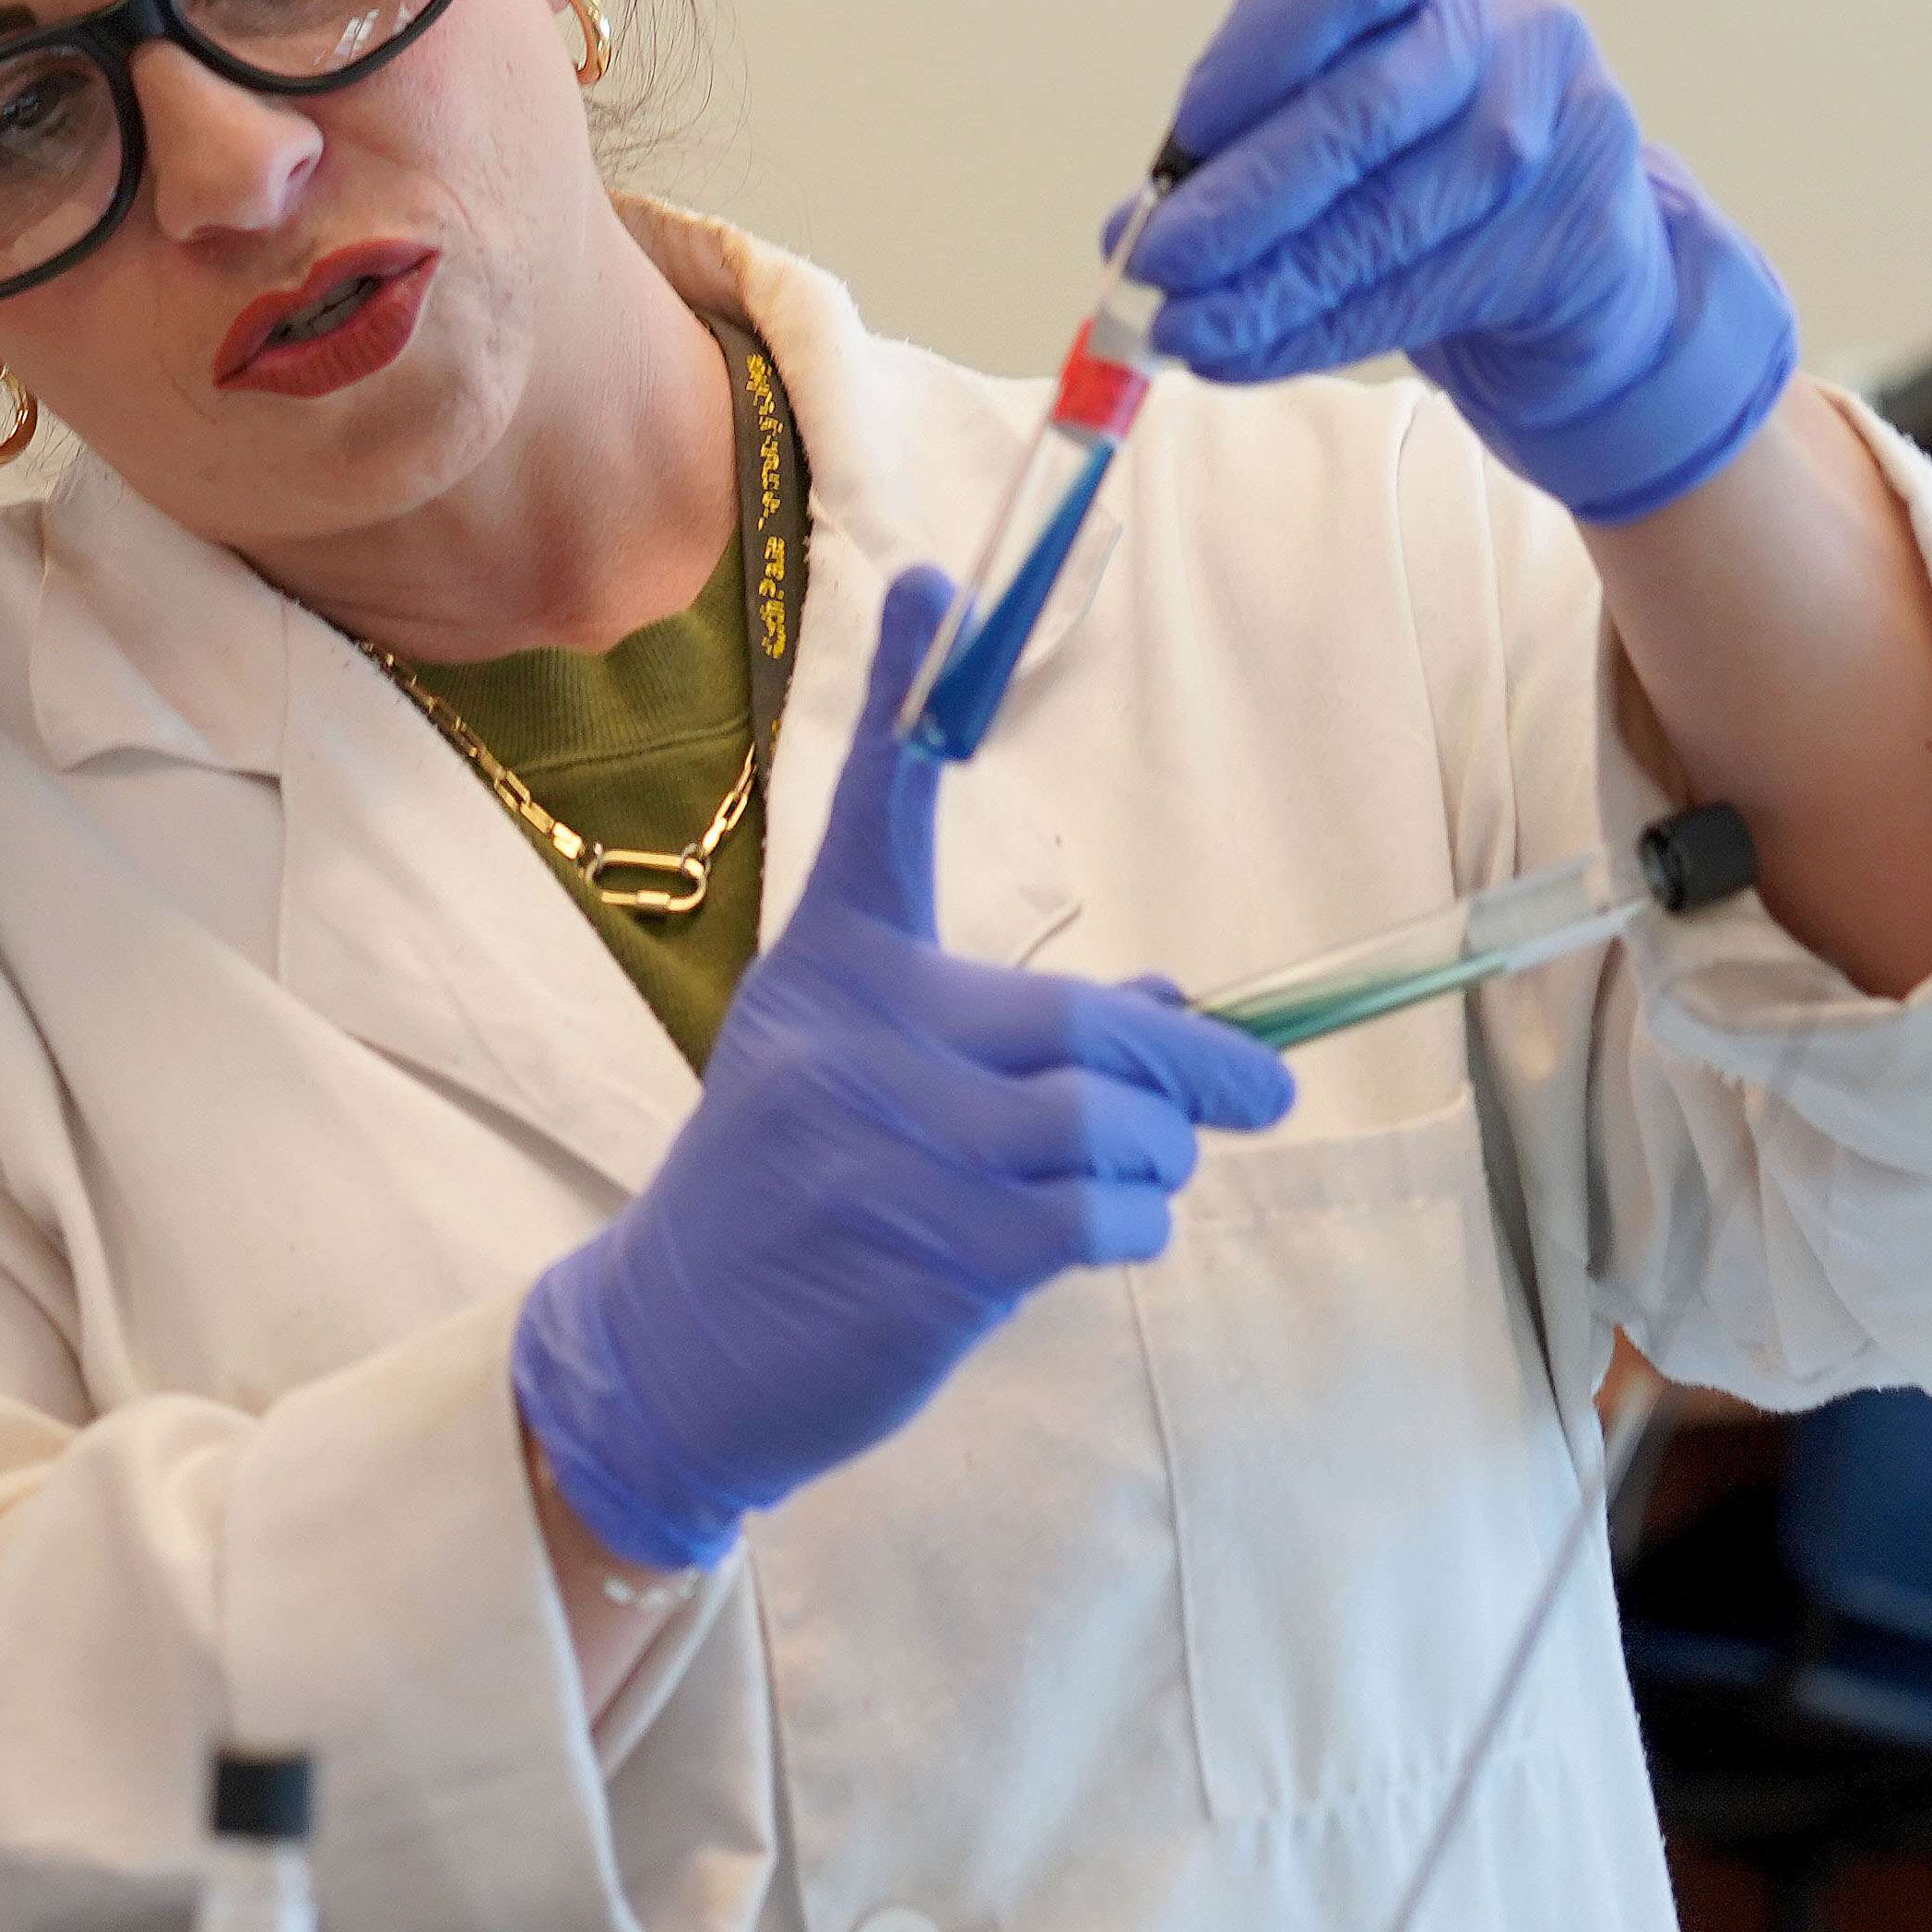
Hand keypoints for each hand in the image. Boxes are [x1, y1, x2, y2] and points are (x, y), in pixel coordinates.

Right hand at [510, 570, 1297, 1567]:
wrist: (675, 1349)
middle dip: (1203, 1071)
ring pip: (1119, 1123)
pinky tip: (1093, 1242)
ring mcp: (894, 1137)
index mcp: (833, 970)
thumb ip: (1008, 1039)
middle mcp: (862, 1033)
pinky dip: (1132, 1228)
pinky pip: (1105, 1213)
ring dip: (1161, 1163)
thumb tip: (1176, 1017)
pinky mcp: (936, 1242)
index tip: (929, 583)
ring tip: (1129, 1190)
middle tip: (1257, 1095)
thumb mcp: (866, 1090)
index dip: (905, 692)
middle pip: (1097, 1020)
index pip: (877, 811)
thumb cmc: (789, 1206)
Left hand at [1129, 0, 1794, 522]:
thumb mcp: (1323, 120)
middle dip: (1247, 198)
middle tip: (1159, 264)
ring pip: (1391, 217)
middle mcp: (1501, 28)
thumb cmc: (1408, 161)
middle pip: (1365, 110)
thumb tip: (1124, 235)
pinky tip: (1240, 356)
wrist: (1564, 245)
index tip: (1187, 133)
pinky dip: (1314, 333)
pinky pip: (1422, 291)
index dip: (1260, 49)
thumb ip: (1228, 158)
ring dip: (1271, 286)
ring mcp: (1558, 124)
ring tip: (1181, 331)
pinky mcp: (1577, 231)